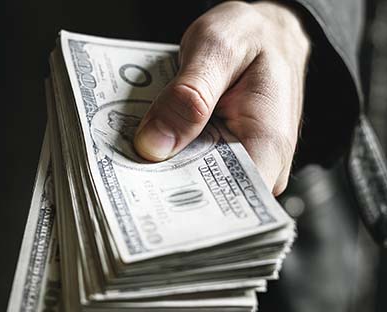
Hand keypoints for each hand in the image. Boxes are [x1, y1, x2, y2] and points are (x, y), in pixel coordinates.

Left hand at [133, 1, 309, 194]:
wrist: (269, 30)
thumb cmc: (254, 35)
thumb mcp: (217, 48)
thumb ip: (189, 94)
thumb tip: (154, 145)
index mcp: (268, 145)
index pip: (228, 203)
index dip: (182, 206)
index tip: (141, 198)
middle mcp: (262, 168)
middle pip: (206, 200)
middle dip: (161, 190)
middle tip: (117, 175)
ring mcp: (243, 168)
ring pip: (195, 186)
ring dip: (160, 175)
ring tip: (123, 161)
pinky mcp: (224, 160)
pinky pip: (191, 169)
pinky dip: (167, 159)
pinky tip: (141, 148)